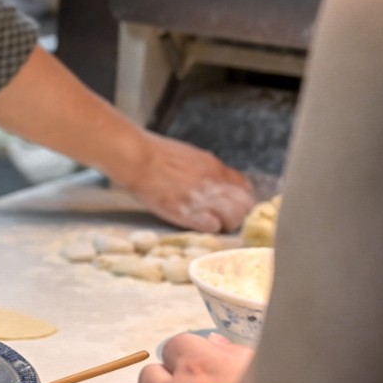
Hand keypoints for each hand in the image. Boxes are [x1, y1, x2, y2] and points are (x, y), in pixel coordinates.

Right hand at [119, 132, 254, 232]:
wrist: (138, 159)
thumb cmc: (157, 155)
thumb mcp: (192, 155)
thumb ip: (209, 169)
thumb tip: (220, 180)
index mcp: (214, 167)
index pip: (245, 187)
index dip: (241, 198)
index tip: (234, 203)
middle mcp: (213, 182)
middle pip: (244, 205)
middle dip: (238, 213)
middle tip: (227, 217)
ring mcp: (201, 198)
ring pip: (233, 218)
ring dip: (226, 223)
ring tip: (215, 223)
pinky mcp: (186, 212)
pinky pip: (212, 226)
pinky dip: (210, 227)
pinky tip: (201, 223)